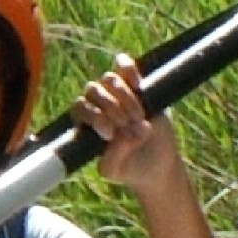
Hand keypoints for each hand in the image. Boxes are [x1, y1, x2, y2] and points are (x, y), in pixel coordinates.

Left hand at [77, 55, 182, 195]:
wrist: (158, 165)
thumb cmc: (130, 168)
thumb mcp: (114, 172)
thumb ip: (109, 159)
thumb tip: (119, 135)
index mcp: (87, 123)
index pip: (79, 107)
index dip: (93, 116)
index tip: (110, 134)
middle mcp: (99, 105)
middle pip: (93, 90)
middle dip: (111, 108)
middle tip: (127, 126)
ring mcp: (118, 93)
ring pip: (109, 79)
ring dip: (124, 97)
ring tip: (138, 117)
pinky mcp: (138, 85)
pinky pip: (125, 65)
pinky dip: (128, 70)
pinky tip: (138, 85)